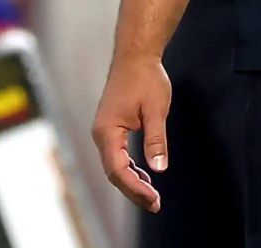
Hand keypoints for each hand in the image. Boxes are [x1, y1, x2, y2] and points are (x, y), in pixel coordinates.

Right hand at [90, 55, 169, 212]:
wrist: (135, 56)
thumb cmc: (145, 78)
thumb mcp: (156, 109)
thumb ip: (156, 139)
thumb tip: (159, 168)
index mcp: (107, 131)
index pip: (118, 170)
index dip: (135, 188)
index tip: (154, 199)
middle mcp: (101, 134)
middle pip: (114, 172)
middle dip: (134, 190)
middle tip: (155, 204)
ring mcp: (104, 131)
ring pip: (115, 166)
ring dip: (132, 182)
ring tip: (152, 196)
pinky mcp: (111, 128)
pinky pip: (117, 156)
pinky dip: (130, 169)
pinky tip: (144, 175)